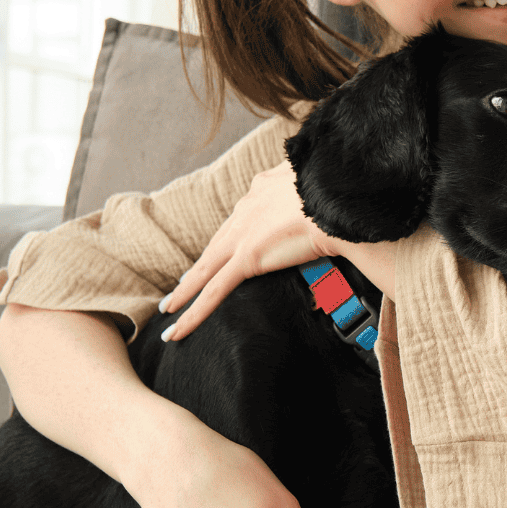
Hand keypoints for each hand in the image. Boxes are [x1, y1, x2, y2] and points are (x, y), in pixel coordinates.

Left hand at [160, 160, 329, 341]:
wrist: (335, 196)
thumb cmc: (335, 188)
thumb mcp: (317, 180)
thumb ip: (309, 186)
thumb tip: (317, 188)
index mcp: (261, 191)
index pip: (237, 222)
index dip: (224, 241)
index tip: (216, 252)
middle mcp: (245, 210)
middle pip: (215, 246)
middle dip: (197, 268)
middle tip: (181, 286)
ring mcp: (243, 235)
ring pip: (205, 270)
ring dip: (185, 292)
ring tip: (170, 308)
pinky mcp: (247, 258)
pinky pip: (214, 290)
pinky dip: (194, 312)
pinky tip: (179, 328)